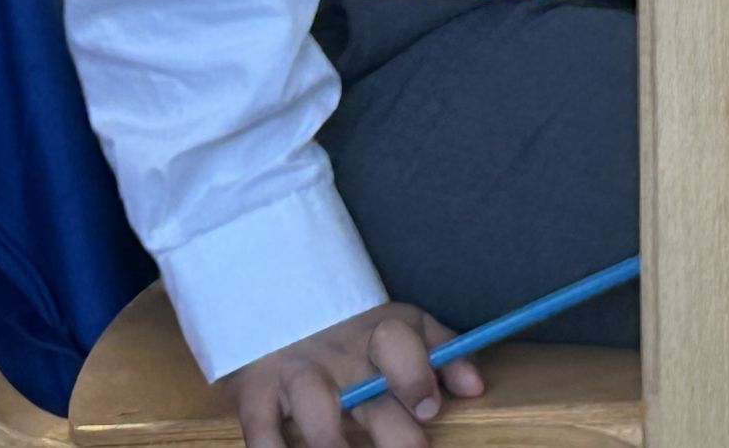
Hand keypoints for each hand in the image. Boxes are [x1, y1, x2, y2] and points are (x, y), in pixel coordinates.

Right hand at [222, 299, 481, 447]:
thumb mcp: (401, 328)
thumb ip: (442, 352)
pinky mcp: (254, 395)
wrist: (272, 296)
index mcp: (377, 335)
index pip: (399, 345)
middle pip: (365, 394)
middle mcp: (338, 355)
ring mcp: (294, 375)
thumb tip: (475, 387)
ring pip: (314, 409)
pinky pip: (261, 431)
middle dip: (390, 431)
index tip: (429, 409)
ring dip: (330, 441)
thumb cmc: (352, 331)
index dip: (415, 376)